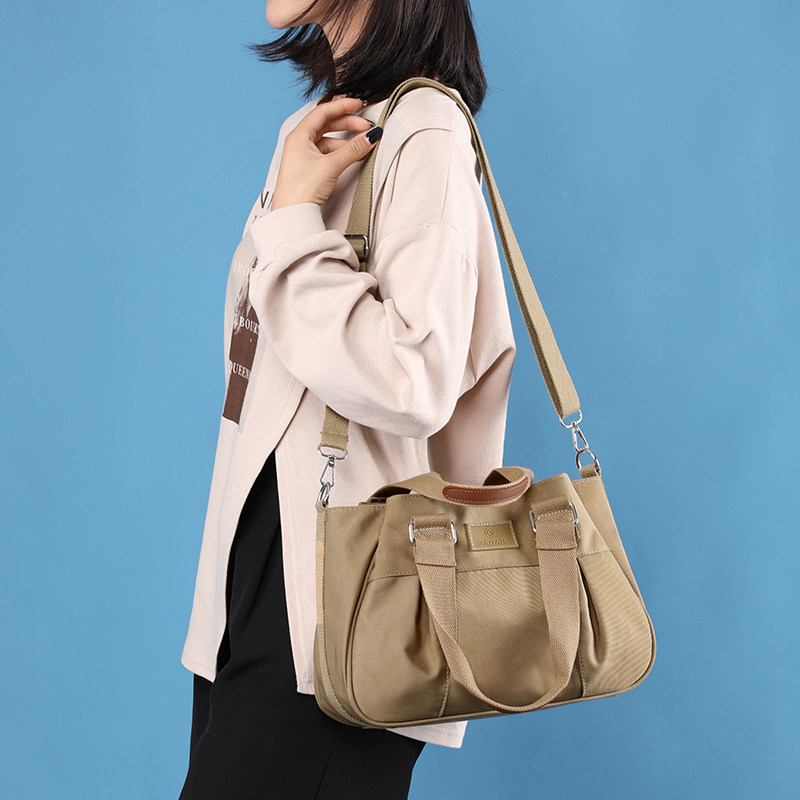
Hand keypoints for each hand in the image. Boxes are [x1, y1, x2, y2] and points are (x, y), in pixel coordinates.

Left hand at [270, 96, 382, 210]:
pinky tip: (351, 156)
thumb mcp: (331, 165)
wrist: (291, 216)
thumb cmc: (302, 190)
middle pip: (326, 125)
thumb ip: (353, 149)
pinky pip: (327, 154)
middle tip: (366, 127)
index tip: (359, 104)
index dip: (342, 106)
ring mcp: (303, 156)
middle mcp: (299, 143)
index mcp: (299, 135)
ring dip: (346, 140)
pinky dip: (340, 152)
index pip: (323, 112)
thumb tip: (371, 137)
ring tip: (362, 145)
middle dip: (348, 123)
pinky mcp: (308, 170)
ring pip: (328, 140)